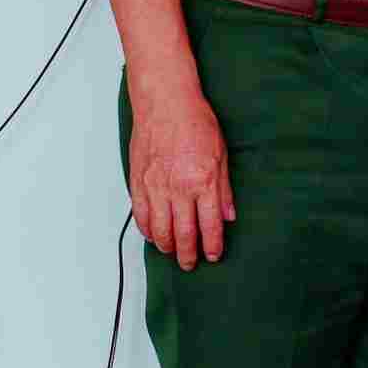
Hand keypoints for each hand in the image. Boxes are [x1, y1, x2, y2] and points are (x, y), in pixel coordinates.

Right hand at [129, 87, 234, 270]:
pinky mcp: (139, 183)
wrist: (166, 103)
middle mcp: (178, 189)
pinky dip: (148, 231)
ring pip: (160, 230)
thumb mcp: (221, 153)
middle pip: (183, 234)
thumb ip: (224, 189)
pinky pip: (142, 216)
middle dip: (188, 254)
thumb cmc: (195, 122)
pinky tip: (154, 237)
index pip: (209, 225)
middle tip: (191, 264)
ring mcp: (156, 187)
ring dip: (167, 247)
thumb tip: (228, 215)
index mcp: (202, 181)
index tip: (213, 256)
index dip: (212, 245)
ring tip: (174, 254)